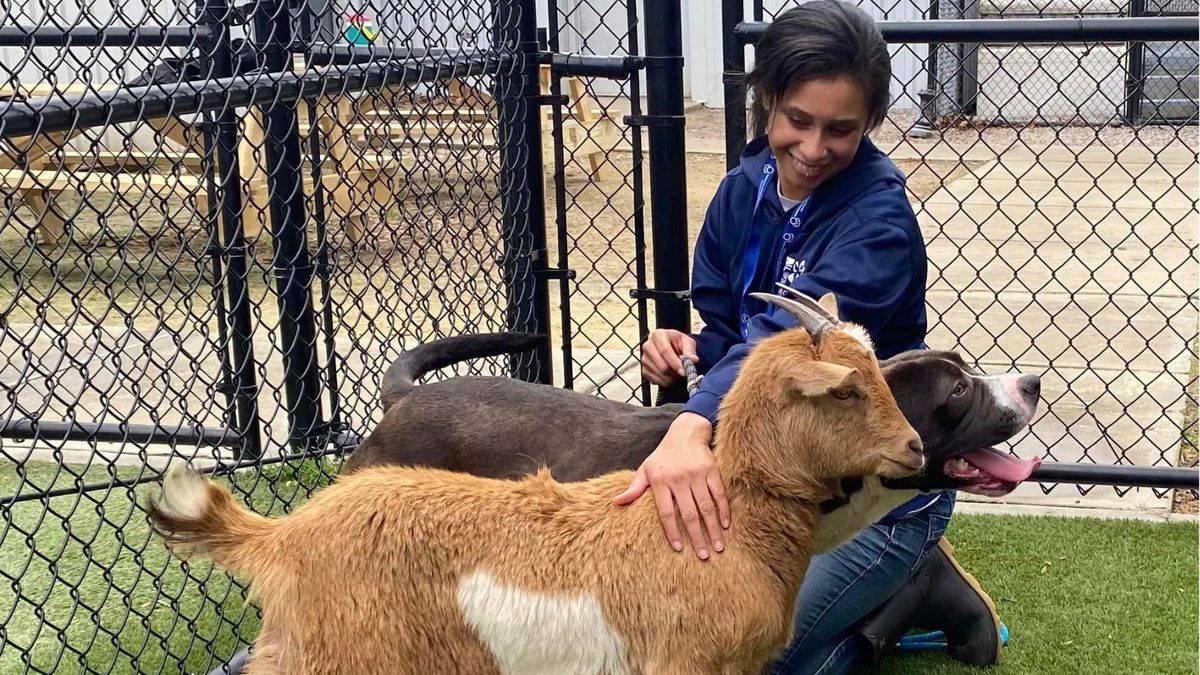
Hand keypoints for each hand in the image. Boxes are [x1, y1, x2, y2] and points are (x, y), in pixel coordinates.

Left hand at [613, 412, 729, 559]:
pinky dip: (723, 510)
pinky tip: (725, 525)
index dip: (672, 531)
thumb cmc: (663, 456)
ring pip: (706, 507)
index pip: (666, 512)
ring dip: (712, 529)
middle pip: (688, 513)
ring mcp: (697, 475)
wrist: (685, 433)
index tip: (678, 548)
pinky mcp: (712, 470)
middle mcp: (679, 479)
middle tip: (703, 556)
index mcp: (661, 482)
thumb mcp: (646, 469)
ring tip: (718, 547)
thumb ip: (634, 488)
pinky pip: (719, 494)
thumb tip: (616, 503)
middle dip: (696, 537)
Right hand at [640, 329, 698, 387]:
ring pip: (658, 374)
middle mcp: (648, 346)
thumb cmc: (678, 343)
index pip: (665, 351)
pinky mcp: (644, 369)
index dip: (674, 363)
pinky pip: (654, 380)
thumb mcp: (687, 342)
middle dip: (674, 372)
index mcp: (658, 335)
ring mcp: (644, 358)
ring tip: (678, 375)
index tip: (683, 371)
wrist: (671, 347)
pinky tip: (671, 377)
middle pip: (661, 364)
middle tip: (683, 374)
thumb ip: (690, 350)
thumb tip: (693, 360)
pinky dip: (665, 382)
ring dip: (671, 378)